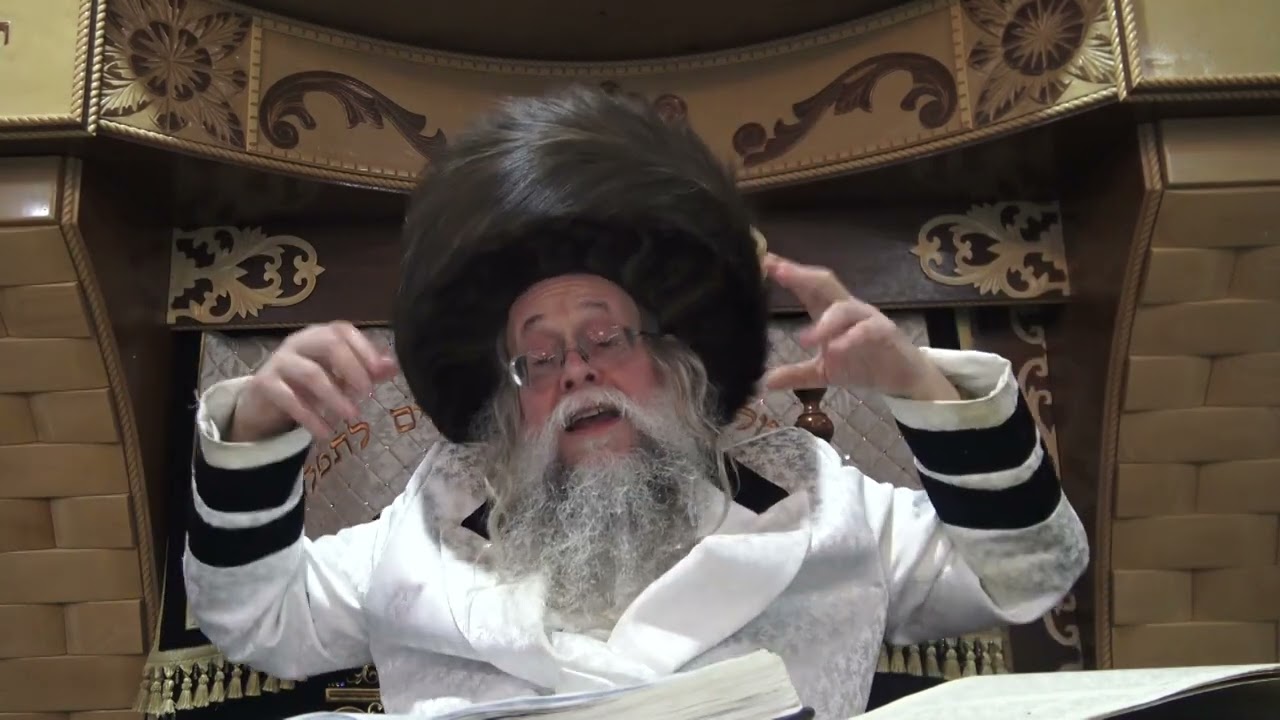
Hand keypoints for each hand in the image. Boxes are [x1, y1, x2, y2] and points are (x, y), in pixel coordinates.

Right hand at [230, 321, 398, 441]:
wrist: (264, 400)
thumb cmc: (308, 383)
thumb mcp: (339, 376)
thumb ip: (366, 371)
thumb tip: (393, 366)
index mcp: (319, 335)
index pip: (343, 331)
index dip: (364, 349)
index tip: (380, 373)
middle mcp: (299, 342)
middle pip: (329, 344)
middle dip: (352, 369)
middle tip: (367, 394)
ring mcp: (279, 361)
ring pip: (311, 374)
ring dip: (335, 397)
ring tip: (352, 417)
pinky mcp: (265, 384)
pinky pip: (290, 399)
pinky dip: (311, 417)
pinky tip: (325, 434)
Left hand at [762, 254, 958, 400]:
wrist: (902, 378)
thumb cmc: (861, 363)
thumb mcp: (823, 373)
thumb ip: (796, 375)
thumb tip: (765, 383)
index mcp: (828, 311)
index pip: (806, 286)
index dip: (786, 273)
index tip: (762, 260)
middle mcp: (846, 308)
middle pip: (824, 283)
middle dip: (801, 275)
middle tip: (777, 270)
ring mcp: (867, 318)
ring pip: (844, 309)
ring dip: (824, 322)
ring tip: (804, 340)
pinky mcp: (885, 333)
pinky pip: (867, 331)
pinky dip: (850, 339)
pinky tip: (836, 350)